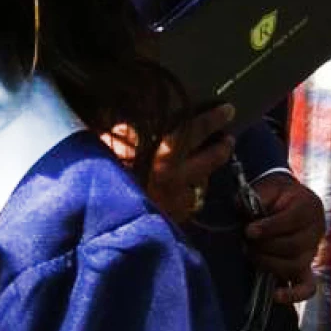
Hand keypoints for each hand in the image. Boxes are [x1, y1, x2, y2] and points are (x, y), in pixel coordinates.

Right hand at [106, 103, 233, 223]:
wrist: (102, 220)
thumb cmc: (103, 179)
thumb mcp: (108, 148)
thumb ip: (125, 135)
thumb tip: (135, 124)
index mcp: (162, 155)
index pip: (195, 131)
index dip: (212, 119)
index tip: (228, 110)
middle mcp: (176, 177)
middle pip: (212, 159)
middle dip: (222, 147)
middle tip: (228, 139)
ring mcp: (178, 201)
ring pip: (203, 183)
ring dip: (204, 174)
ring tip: (201, 167)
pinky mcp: (174, 218)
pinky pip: (188, 203)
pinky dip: (188, 196)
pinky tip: (180, 193)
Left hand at [243, 173, 324, 299]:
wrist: (283, 202)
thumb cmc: (272, 196)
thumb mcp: (266, 189)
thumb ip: (256, 197)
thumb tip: (241, 208)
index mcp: (309, 207)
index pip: (292, 220)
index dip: (269, 227)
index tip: (249, 231)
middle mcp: (315, 231)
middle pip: (292, 246)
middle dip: (264, 246)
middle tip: (246, 241)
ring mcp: (311, 252)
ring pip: (293, 265)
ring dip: (268, 263)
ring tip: (251, 253)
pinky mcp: (305, 268)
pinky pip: (307, 286)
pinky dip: (293, 294)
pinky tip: (276, 295)